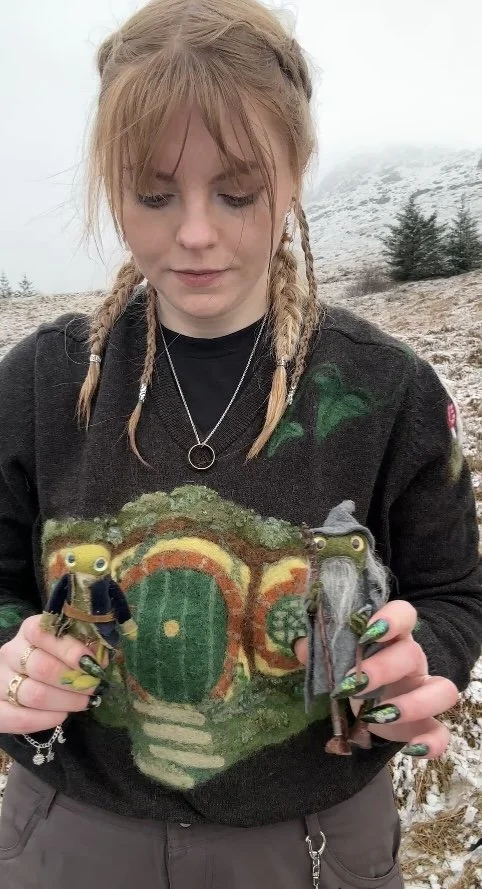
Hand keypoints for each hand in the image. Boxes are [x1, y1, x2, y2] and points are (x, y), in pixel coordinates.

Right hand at [0, 615, 107, 734]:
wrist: (21, 674)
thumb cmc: (52, 655)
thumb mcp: (64, 643)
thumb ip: (81, 646)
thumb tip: (100, 660)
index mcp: (29, 630)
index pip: (45, 634)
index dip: (71, 650)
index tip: (93, 663)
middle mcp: (10, 652)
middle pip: (42, 668)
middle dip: (74, 681)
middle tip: (94, 687)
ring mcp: (0, 680)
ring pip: (34, 694)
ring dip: (66, 701)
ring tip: (84, 702)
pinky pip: (17, 719)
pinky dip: (44, 720)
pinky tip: (62, 716)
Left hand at [294, 601, 459, 758]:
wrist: (367, 706)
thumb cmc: (353, 671)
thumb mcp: (335, 659)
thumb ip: (320, 649)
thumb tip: (301, 646)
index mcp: (391, 637)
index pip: (404, 614)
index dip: (392, 618)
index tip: (368, 631)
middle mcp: (413, 661)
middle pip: (412, 654)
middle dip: (384, 667)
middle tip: (354, 683)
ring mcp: (423, 692)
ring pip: (442, 690)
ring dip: (412, 703)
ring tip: (377, 715)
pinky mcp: (425, 725)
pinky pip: (442, 733)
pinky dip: (432, 743)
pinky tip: (411, 749)